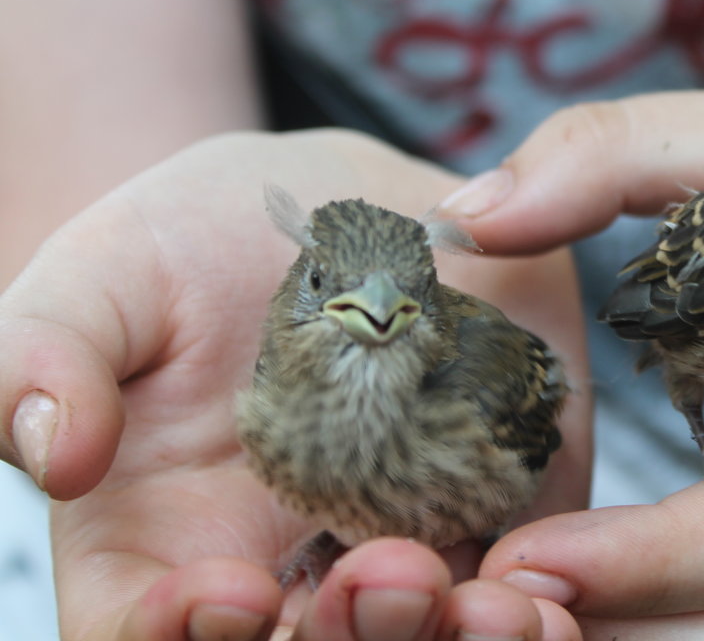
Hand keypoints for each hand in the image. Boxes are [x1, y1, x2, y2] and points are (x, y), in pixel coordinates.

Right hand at [0, 130, 588, 640]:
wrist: (326, 206)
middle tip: (389, 578)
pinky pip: (521, 584)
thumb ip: (51, 351)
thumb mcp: (105, 276)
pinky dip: (540, 606)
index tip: (227, 591)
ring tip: (498, 602)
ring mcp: (401, 544)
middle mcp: (291, 569)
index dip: (181, 639)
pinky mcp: (493, 507)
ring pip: (427, 638)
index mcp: (170, 548)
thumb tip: (52, 450)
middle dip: (353, 640)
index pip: (156, 635)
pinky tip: (553, 587)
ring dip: (462, 640)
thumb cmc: (190, 246)